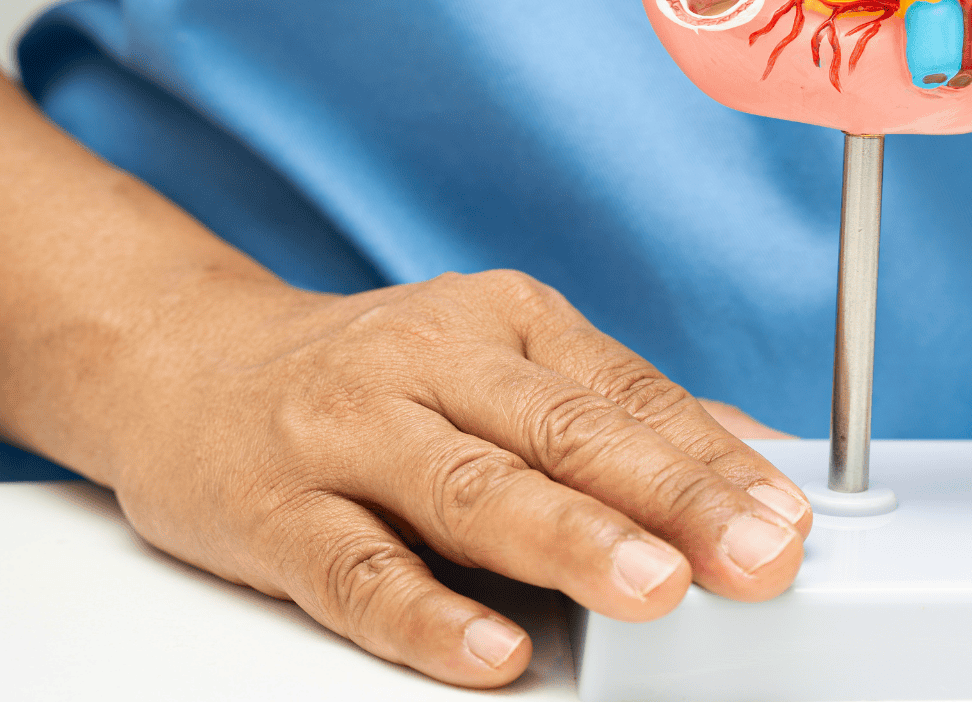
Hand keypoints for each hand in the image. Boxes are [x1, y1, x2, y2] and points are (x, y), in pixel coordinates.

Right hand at [105, 269, 810, 686]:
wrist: (182, 358)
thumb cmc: (376, 373)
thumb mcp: (502, 360)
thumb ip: (618, 408)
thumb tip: (755, 452)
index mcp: (505, 322)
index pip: (631, 394)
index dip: (716, 458)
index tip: (789, 515)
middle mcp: (431, 363)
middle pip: (569, 434)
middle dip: (674, 497)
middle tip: (756, 553)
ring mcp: (348, 432)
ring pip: (471, 490)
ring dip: (571, 541)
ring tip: (655, 589)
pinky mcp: (270, 508)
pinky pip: (354, 569)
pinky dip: (426, 611)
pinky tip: (490, 649)